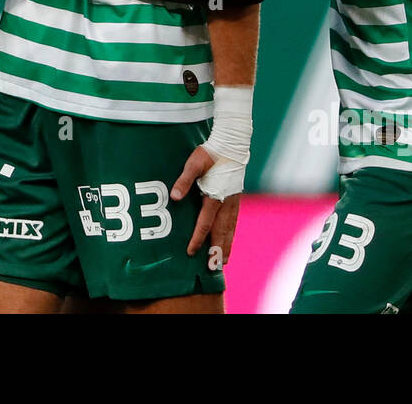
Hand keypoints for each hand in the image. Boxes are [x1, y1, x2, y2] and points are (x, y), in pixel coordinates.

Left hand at [171, 145, 241, 261]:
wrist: (232, 143)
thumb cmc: (211, 153)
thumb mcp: (193, 163)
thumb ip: (184, 181)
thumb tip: (175, 197)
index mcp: (214, 195)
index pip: (205, 223)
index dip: (198, 238)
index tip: (191, 252)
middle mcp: (226, 202)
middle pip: (221, 232)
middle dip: (216, 250)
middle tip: (213, 267)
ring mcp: (233, 201)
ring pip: (230, 229)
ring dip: (226, 245)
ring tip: (224, 261)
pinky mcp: (235, 197)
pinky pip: (234, 221)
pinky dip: (231, 234)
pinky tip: (229, 239)